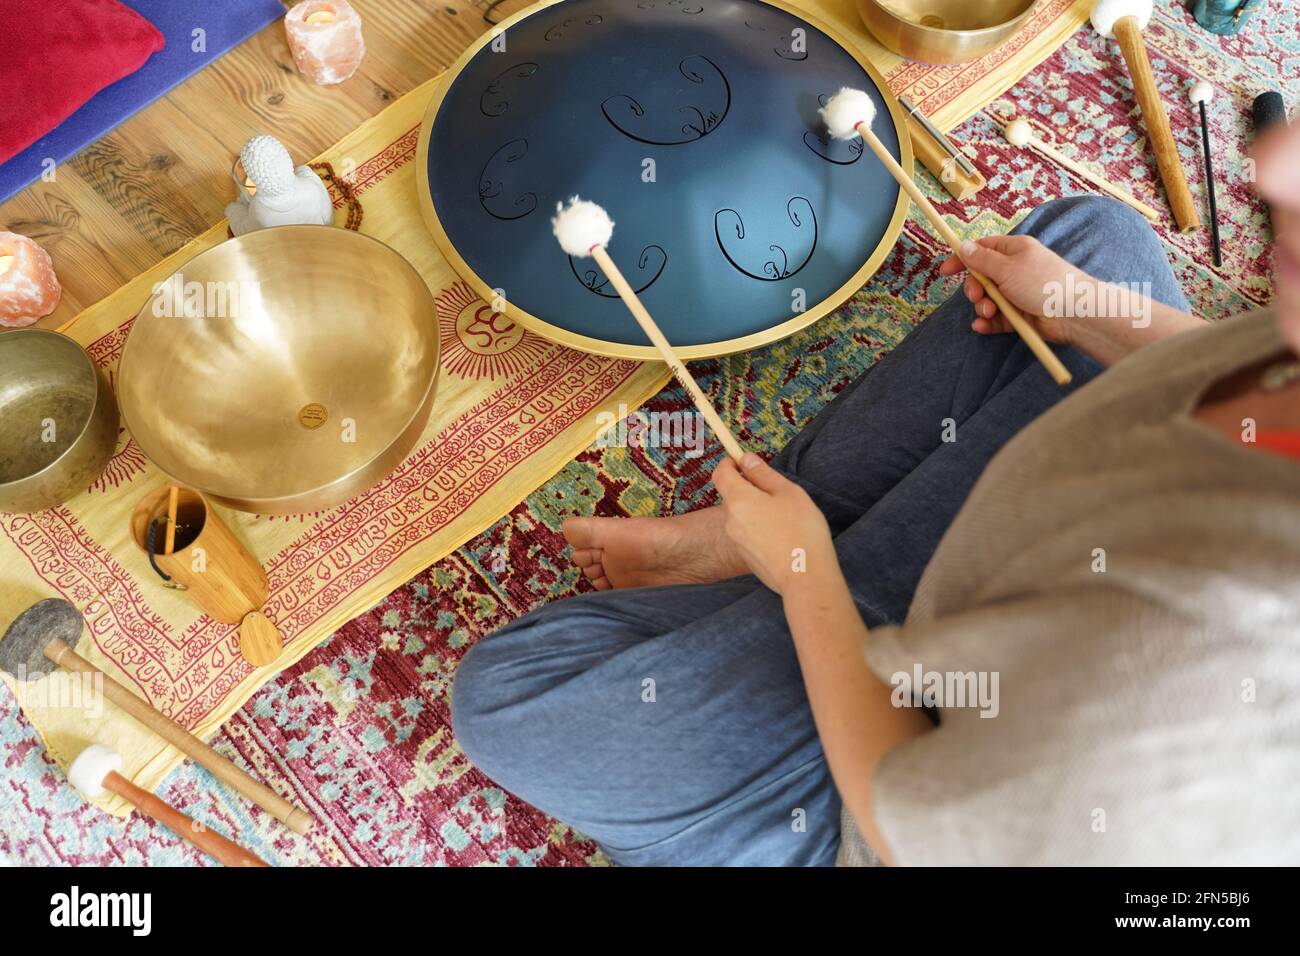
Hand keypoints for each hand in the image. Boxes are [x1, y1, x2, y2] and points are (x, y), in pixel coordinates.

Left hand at [713, 454, 836, 596]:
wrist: (805, 576)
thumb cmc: (801, 530)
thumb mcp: (788, 493)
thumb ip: (764, 474)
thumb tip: (746, 459)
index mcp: (738, 499)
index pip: (721, 474)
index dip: (729, 463)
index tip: (741, 460)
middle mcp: (730, 520)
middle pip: (732, 496)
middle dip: (748, 489)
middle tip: (776, 492)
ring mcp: (736, 540)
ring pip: (741, 516)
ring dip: (755, 510)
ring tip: (784, 517)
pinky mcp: (745, 556)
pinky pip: (748, 534)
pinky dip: (759, 529)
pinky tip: (782, 536)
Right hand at [938, 235, 1089, 344]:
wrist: (1072, 313)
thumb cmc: (1042, 282)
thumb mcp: (1007, 267)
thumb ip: (982, 259)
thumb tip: (964, 246)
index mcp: (1014, 251)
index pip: (982, 249)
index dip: (962, 258)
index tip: (945, 271)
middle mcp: (1015, 270)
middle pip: (981, 276)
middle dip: (974, 288)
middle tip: (976, 296)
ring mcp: (1017, 293)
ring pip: (988, 299)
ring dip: (982, 306)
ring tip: (988, 312)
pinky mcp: (1019, 315)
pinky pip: (997, 317)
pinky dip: (988, 322)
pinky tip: (982, 326)